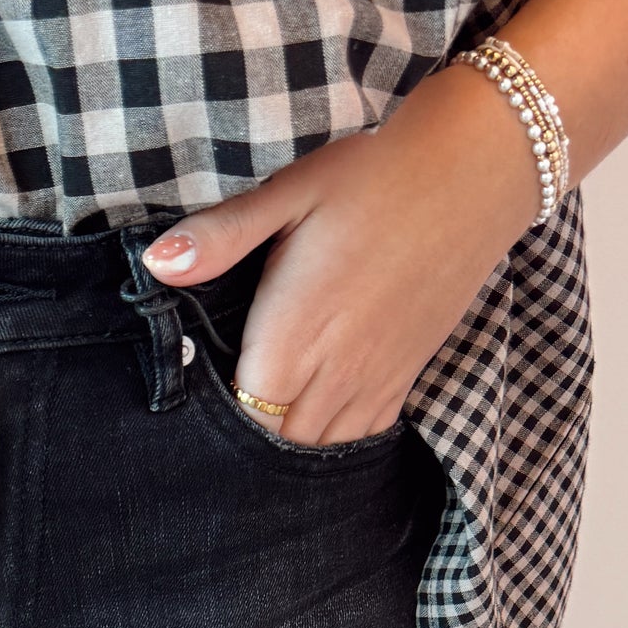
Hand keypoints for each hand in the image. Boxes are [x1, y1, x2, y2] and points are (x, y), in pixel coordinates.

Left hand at [141, 65, 542, 444]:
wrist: (471, 176)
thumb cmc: (370, 178)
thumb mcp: (287, 194)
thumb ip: (221, 238)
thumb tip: (157, 263)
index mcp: (290, 338)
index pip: (240, 421)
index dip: (214, 427)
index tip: (194, 412)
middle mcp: (331, 376)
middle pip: (276, 448)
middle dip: (248, 447)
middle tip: (220, 432)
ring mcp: (372, 384)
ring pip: (319, 452)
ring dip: (290, 449)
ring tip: (263, 435)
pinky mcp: (403, 380)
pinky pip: (361, 439)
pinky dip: (333, 443)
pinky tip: (313, 426)